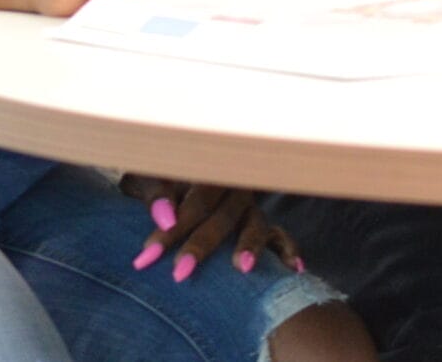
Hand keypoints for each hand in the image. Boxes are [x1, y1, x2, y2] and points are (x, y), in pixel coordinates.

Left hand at [119, 176, 303, 280]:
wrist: (171, 173)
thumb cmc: (157, 178)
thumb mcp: (148, 177)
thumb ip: (156, 193)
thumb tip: (165, 217)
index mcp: (208, 168)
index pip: (193, 199)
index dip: (172, 228)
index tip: (148, 254)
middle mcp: (234, 186)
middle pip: (223, 215)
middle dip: (201, 245)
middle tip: (179, 273)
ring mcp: (250, 206)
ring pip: (255, 223)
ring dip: (249, 245)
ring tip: (241, 268)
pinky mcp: (262, 225)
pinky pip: (280, 236)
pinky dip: (287, 250)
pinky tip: (294, 267)